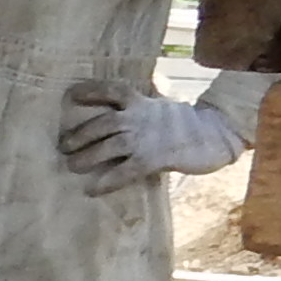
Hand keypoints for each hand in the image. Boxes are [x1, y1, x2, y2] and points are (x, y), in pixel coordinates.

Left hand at [57, 82, 244, 192]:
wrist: (216, 135)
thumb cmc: (187, 122)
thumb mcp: (164, 105)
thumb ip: (146, 103)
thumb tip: (137, 96)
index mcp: (142, 102)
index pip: (112, 90)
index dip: (90, 91)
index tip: (70, 95)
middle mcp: (140, 117)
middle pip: (102, 122)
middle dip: (80, 134)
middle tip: (63, 146)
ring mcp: (145, 138)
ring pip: (107, 146)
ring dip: (86, 157)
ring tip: (71, 166)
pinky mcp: (153, 159)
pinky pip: (123, 172)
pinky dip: (106, 182)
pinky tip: (92, 190)